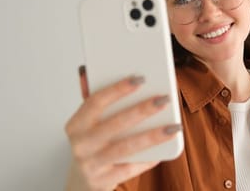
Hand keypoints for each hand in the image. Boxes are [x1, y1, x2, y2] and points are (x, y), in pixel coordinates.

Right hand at [65, 66, 180, 190]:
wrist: (83, 181)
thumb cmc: (91, 145)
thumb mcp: (87, 123)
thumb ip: (93, 99)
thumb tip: (90, 70)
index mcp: (75, 124)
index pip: (95, 102)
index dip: (117, 89)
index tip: (139, 78)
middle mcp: (80, 144)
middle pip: (114, 124)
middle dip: (141, 110)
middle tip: (164, 99)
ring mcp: (91, 164)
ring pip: (125, 148)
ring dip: (152, 136)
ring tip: (173, 127)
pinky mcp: (103, 181)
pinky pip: (131, 168)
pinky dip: (149, 158)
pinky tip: (166, 148)